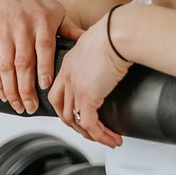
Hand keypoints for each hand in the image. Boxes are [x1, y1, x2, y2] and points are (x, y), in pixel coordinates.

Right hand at [0, 0, 83, 113]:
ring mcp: (5, 34)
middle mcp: (22, 28)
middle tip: (31, 107)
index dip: (44, 67)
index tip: (46, 86)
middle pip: (23, 62)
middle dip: (26, 88)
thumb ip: (70, 29)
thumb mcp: (55, 11)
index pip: (43, 46)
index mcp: (42, 21)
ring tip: (19, 106)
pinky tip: (4, 94)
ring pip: (6, 66)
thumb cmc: (33, 3)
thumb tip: (90, 41)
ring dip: (11, 89)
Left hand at [48, 11, 130, 147]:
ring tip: (107, 139)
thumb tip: (109, 62)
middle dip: (76, 125)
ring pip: (75, 121)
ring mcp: (75, 88)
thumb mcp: (99, 44)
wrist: (116, 35)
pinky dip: (101, 135)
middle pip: (62, 109)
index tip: (78, 115)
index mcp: (68, 64)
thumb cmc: (113, 34)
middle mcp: (67, 77)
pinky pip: (90, 125)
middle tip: (92, 132)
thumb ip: (98, 55)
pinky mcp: (87, 98)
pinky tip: (112, 138)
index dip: (67, 106)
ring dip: (92, 135)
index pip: (59, 92)